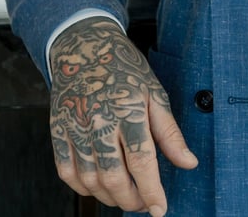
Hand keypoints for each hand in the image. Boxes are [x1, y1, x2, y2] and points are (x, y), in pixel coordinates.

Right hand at [49, 16, 197, 216]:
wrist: (85, 47)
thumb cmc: (124, 69)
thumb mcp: (155, 93)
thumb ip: (170, 132)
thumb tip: (189, 163)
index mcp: (128, 110)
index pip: (142, 162)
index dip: (152, 191)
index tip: (160, 210)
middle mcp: (99, 122)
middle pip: (114, 177)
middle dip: (132, 199)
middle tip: (144, 204)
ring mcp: (75, 128)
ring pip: (90, 180)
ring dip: (109, 197)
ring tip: (125, 197)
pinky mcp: (58, 131)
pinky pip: (66, 172)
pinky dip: (83, 188)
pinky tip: (97, 187)